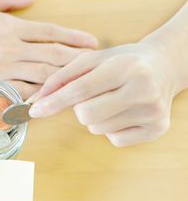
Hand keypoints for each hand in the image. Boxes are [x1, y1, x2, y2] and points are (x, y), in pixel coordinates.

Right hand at [0, 0, 97, 96]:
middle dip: (77, 62)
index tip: (92, 44)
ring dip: (62, 83)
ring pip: (39, 78)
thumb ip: (6, 0)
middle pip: (51, 57)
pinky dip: (35, 99)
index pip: (49, 32)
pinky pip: (17, 95)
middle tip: (97, 68)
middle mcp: (7, 48)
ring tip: (81, 87)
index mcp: (6, 26)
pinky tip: (48, 103)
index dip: (73, 38)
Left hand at [29, 42, 177, 146]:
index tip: (34, 110)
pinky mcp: (157, 129)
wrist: (165, 66)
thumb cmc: (123, 62)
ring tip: (112, 100)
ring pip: (97, 128)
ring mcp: (152, 112)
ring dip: (95, 117)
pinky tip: (124, 111)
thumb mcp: (93, 60)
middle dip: (79, 107)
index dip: (53, 101)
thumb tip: (36, 100)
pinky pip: (114, 140)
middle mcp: (143, 90)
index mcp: (125, 67)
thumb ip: (62, 77)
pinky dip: (111, 128)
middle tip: (93, 95)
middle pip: (85, 114)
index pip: (80, 90)